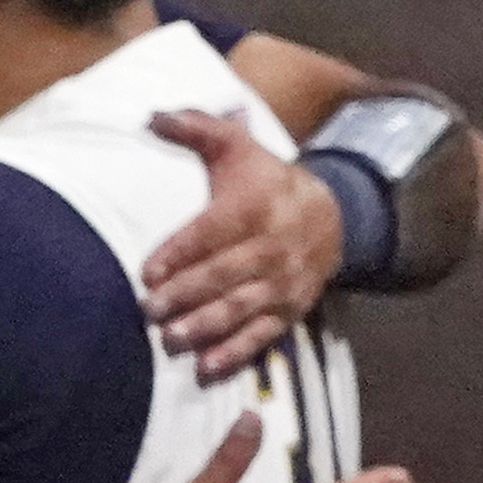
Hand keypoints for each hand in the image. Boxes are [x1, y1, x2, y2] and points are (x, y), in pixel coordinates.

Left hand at [137, 105, 343, 376]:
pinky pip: (263, 334)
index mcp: (256, 204)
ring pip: (242, 307)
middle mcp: (273, 244)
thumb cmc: (266, 180)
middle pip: (225, 273)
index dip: (180, 252)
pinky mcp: (290, 309)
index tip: (148, 272)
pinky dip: (235, 353)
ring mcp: (284, 281)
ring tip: (171, 338)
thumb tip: (151, 115)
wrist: (334, 213)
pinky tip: (206, 367)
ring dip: (206, 326)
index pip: (213, 231)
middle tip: (149, 311)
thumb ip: (197, 128)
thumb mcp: (238, 147)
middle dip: (186, 294)